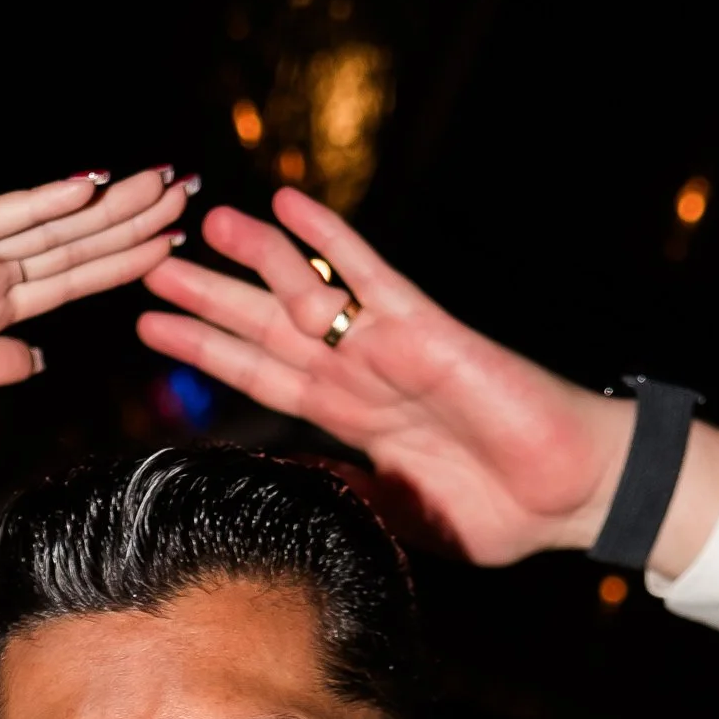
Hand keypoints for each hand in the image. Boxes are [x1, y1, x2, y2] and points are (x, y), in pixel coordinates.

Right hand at [0, 167, 191, 415]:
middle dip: (138, 222)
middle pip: (75, 247)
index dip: (125, 265)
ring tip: (164, 181)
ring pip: (49, 226)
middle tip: (197, 191)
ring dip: (108, 206)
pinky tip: (86, 185)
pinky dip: (39, 203)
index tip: (177, 245)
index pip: (70, 284)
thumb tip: (39, 357)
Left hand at [136, 186, 684, 568]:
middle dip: (208, 296)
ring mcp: (391, 346)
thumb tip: (281, 490)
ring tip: (200, 225)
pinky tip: (288, 204)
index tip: (153, 329)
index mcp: (354, 418)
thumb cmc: (502, 510)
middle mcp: (364, 373)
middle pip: (268, 327)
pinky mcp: (426, 331)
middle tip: (147, 263)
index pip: (264, 376)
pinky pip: (368, 275)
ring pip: (305, 290)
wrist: (571, 498)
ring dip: (252, 257)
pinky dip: (327, 240)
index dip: (207, 350)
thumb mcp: (395, 515)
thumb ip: (341, 494)